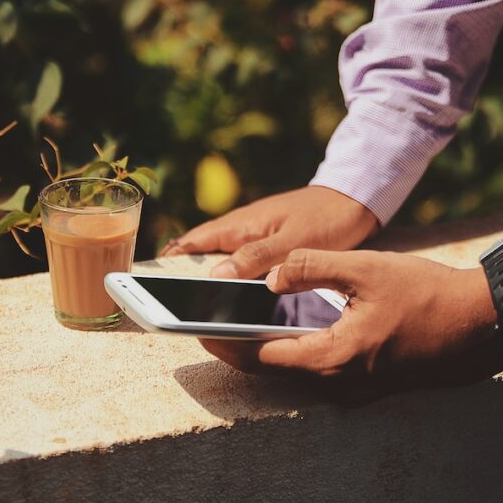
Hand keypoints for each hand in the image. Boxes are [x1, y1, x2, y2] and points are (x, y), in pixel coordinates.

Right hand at [160, 186, 377, 278]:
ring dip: (205, 274)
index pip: (193, 242)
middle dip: (182, 271)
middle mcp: (241, 228)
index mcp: (240, 225)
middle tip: (168, 299)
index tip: (149, 279)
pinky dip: (229, 273)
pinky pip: (239, 258)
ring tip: (193, 301)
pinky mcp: (267, 239)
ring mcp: (253, 233)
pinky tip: (232, 291)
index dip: (170, 259)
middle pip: (201, 251)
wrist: (353, 201)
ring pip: (220, 255)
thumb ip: (255, 257)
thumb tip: (215, 275)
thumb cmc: (325, 220)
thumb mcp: (292, 242)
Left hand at [200, 249, 502, 388]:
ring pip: (292, 369)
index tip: (198, 330)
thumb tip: (270, 278)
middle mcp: (339, 379)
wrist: (473, 318)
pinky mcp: (362, 374)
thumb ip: (310, 267)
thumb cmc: (422, 292)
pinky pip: (313, 366)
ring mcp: (352, 382)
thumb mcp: (363, 268)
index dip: (227, 342)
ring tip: (232, 325)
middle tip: (206, 327)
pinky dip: (287, 349)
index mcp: (334, 356)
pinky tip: (277, 328)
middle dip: (236, 348)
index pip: (264, 356)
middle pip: (272, 368)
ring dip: (260, 349)